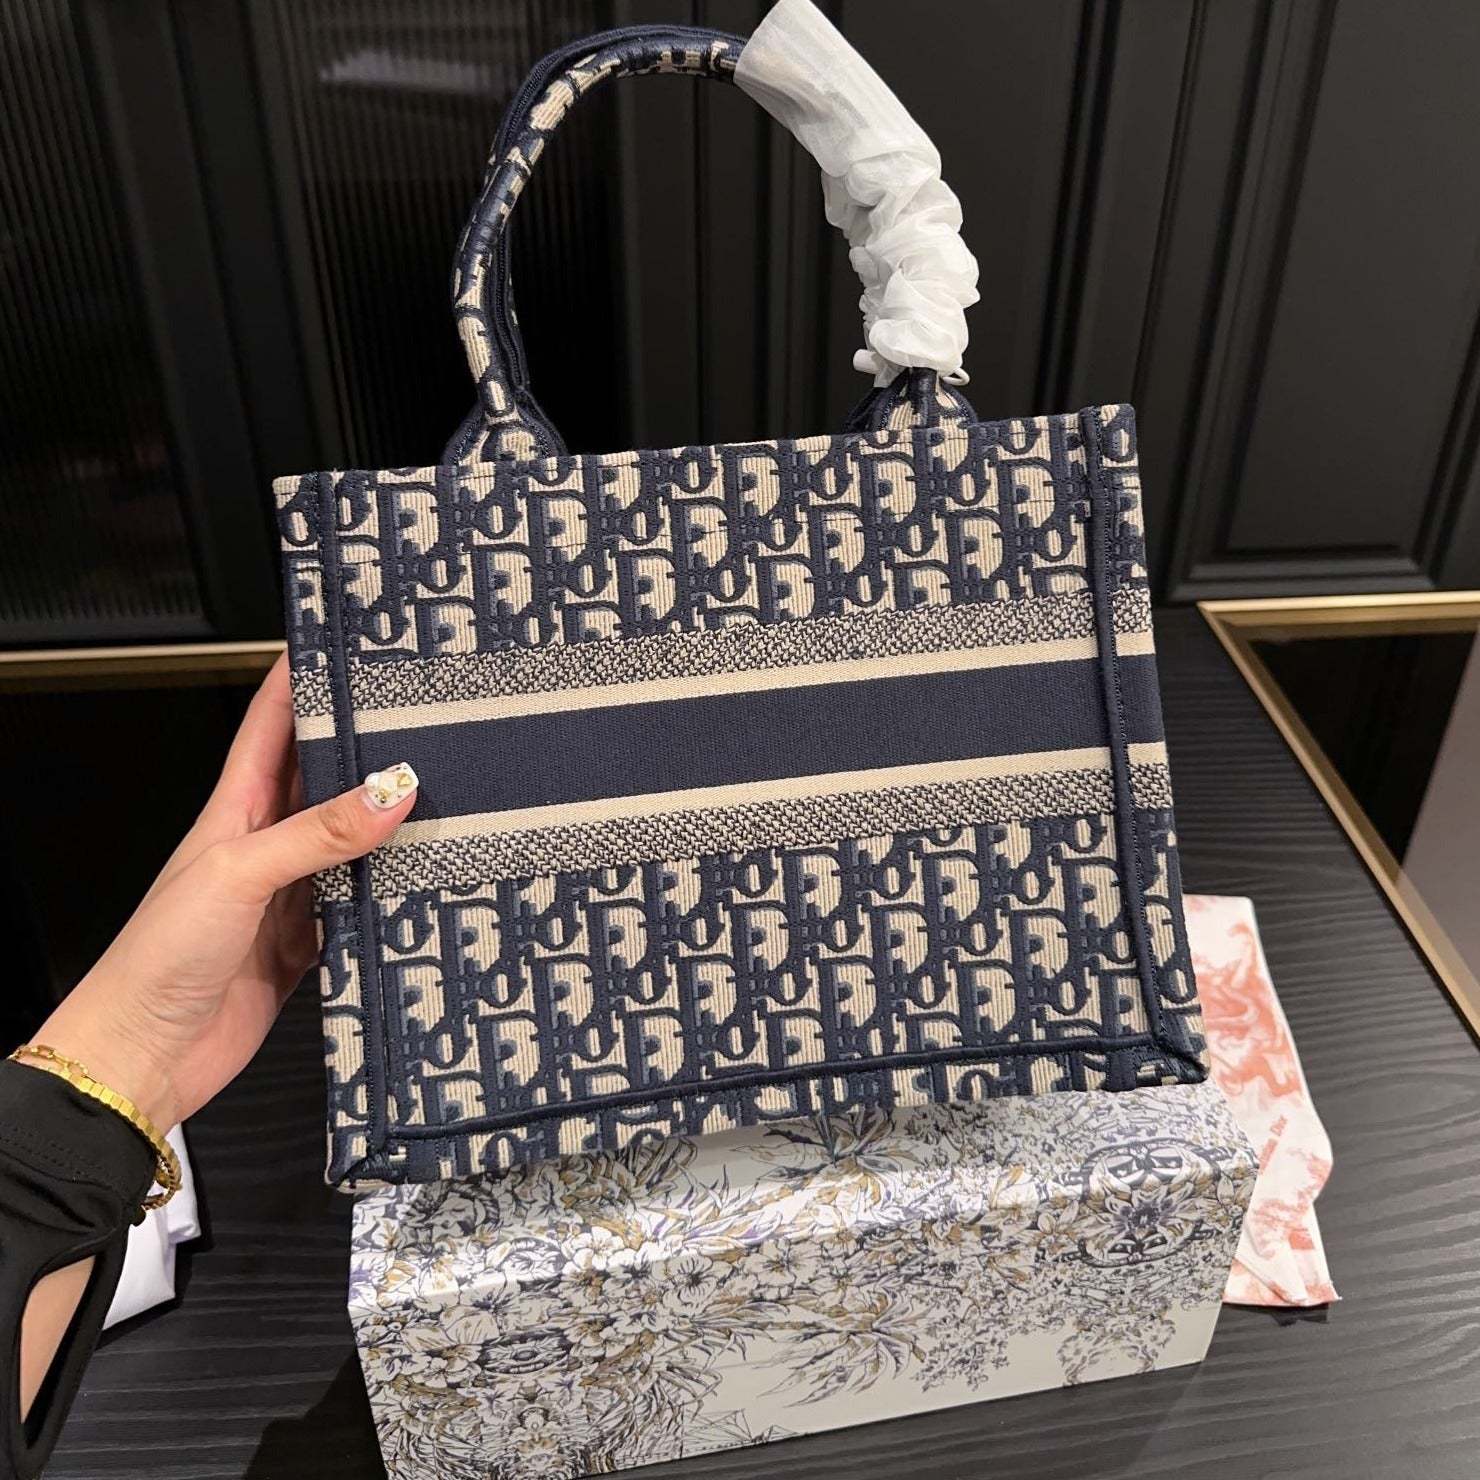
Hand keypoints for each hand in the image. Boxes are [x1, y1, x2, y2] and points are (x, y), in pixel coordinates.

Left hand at [29, 654, 417, 1130]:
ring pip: (350, 840)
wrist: (145, 1056)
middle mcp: (263, 844)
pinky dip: (391, 891)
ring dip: (387, 819)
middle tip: (419, 712)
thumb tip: (391, 790)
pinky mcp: (307, 943)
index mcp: (233, 809)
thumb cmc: (158, 959)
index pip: (271, 723)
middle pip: (322, 777)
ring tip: (441, 788)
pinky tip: (421, 878)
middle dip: (364, 743)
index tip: (342, 640)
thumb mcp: (239, 874)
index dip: (302, 677)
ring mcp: (287, 894)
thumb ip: (317, 833)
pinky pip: (361, 904)